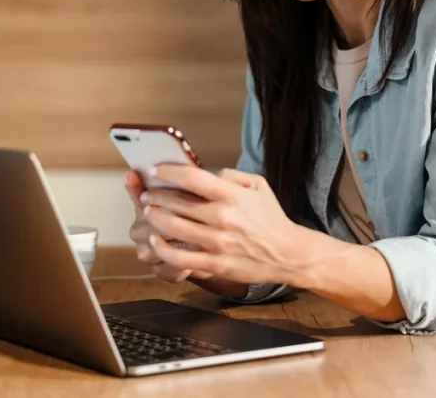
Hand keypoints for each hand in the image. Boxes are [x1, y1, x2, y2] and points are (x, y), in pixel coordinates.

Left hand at [140, 164, 308, 285]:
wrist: (287, 253)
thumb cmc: (271, 218)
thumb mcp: (258, 185)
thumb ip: (231, 175)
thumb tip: (206, 174)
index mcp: (232, 195)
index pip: (191, 177)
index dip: (167, 172)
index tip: (155, 171)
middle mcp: (223, 217)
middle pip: (176, 202)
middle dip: (155, 196)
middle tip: (147, 195)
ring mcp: (217, 242)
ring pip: (173, 228)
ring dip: (155, 218)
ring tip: (149, 213)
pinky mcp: (215, 264)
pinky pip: (179, 258)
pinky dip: (163, 248)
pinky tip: (157, 241)